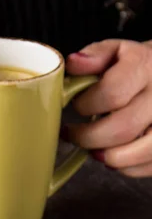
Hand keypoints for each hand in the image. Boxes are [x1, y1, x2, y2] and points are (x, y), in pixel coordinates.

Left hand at [65, 39, 151, 176]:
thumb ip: (94, 56)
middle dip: (88, 138)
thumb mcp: (116, 52)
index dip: (86, 105)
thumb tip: (74, 64)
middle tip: (74, 134)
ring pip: (139, 153)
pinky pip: (148, 166)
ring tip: (93, 148)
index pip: (112, 93)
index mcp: (145, 67)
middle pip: (123, 128)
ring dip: (107, 156)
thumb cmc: (136, 66)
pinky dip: (125, 167)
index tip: (76, 106)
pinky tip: (114, 153)